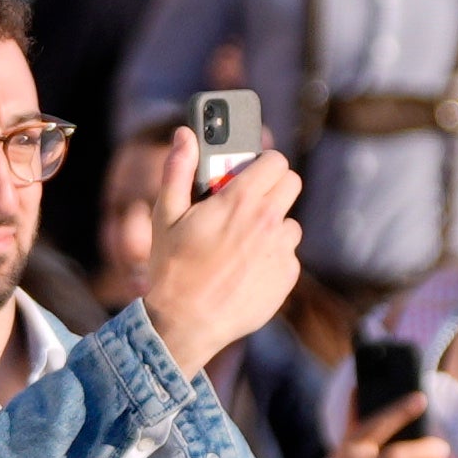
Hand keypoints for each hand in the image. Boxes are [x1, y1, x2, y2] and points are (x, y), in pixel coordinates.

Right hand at [135, 130, 309, 373]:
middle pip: (292, 184)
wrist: (186, 323)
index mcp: (240, 202)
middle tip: (249, 200)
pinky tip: (245, 268)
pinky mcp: (287, 276)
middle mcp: (268, 223)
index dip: (264, 163)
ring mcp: (281, 251)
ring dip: (271, 226)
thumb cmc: (172, 268)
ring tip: (240, 241)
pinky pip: (287, 255)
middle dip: (273, 186)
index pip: (276, 161)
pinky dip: (271, 257)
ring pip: (290, 223)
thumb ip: (178, 171)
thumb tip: (185, 135)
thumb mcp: (165, 216)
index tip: (252, 169)